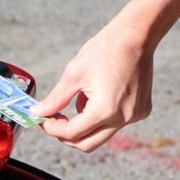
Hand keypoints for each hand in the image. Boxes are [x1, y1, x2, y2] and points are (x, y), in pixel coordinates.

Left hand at [30, 17, 155, 151]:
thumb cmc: (104, 50)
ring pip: (102, 133)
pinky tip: (101, 93)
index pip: (72, 133)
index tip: (43, 121)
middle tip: (55, 121)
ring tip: (83, 95)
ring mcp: (135, 116)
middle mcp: (122, 119)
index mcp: (104, 110)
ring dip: (86, 123)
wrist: (135, 36)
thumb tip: (38, 113)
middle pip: (87, 144)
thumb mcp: (74, 74)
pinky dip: (103, 115)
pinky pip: (117, 123)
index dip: (53, 129)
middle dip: (67, 135)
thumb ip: (56, 99)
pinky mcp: (142, 111)